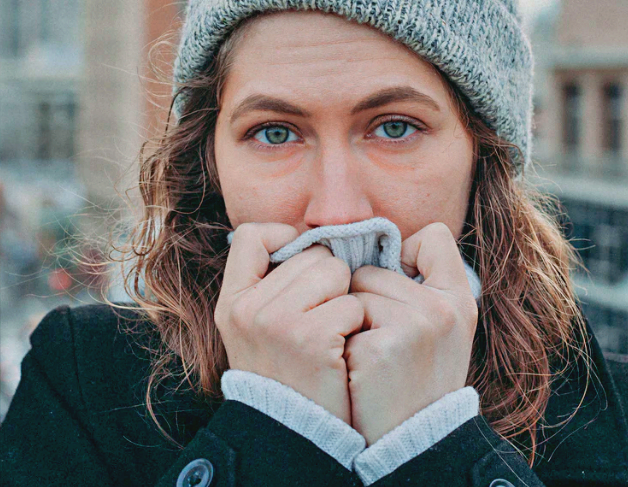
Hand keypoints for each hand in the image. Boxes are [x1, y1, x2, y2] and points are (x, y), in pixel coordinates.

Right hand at [215, 223, 364, 423]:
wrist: (294, 431)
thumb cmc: (285, 371)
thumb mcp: (256, 328)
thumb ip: (272, 284)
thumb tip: (311, 239)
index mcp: (232, 301)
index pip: (253, 235)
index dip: (284, 238)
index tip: (302, 265)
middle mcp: (249, 308)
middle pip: (311, 253)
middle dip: (328, 279)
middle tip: (321, 316)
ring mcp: (278, 322)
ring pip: (336, 271)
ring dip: (345, 298)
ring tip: (331, 330)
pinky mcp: (312, 338)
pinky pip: (353, 303)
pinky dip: (356, 324)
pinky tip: (342, 348)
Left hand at [344, 222, 478, 444]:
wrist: (412, 441)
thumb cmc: (419, 376)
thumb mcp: (442, 327)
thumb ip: (424, 282)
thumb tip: (381, 242)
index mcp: (459, 297)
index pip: (432, 236)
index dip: (406, 256)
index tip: (400, 289)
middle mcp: (442, 307)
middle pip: (373, 268)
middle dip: (366, 299)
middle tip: (382, 340)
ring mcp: (414, 326)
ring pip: (353, 291)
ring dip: (350, 320)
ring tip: (370, 355)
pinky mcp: (382, 348)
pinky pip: (341, 319)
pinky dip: (342, 343)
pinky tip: (359, 370)